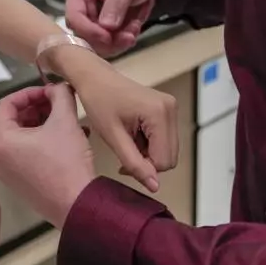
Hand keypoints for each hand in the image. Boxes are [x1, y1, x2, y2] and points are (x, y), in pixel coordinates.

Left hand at [0, 86, 97, 227]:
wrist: (76, 204)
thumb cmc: (67, 165)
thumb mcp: (65, 121)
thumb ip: (60, 96)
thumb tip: (57, 88)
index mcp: (0, 141)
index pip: (7, 104)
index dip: (29, 93)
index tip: (49, 91)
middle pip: (13, 121)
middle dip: (37, 109)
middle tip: (58, 103)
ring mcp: (7, 173)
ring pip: (21, 138)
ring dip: (43, 124)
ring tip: (66, 120)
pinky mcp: (20, 183)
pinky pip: (26, 154)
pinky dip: (42, 142)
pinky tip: (67, 138)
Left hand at [55, 55, 175, 192]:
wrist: (94, 77)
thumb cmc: (98, 102)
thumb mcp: (113, 137)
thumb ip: (134, 163)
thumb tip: (155, 186)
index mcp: (159, 114)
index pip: (164, 161)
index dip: (144, 168)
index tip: (122, 163)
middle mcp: (171, 109)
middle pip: (169, 156)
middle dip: (147, 161)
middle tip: (123, 153)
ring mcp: (171, 107)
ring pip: (167, 149)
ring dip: (147, 153)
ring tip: (126, 141)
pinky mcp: (167, 108)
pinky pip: (164, 139)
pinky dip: (149, 144)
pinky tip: (132, 134)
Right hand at [66, 0, 157, 56]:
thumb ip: (116, 3)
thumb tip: (106, 26)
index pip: (74, 17)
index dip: (88, 31)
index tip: (108, 37)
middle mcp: (82, 9)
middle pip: (84, 36)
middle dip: (107, 40)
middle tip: (129, 36)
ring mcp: (93, 22)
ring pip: (97, 44)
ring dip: (118, 42)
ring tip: (134, 28)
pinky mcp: (105, 31)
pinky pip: (110, 45)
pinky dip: (123, 41)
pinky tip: (135, 28)